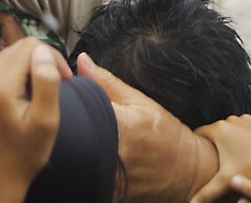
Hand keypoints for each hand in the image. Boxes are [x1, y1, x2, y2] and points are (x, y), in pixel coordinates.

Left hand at [0, 37, 71, 202]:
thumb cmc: (23, 155)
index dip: (53, 58)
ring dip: (24, 70)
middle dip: (39, 62)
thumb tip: (43, 52)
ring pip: (4, 59)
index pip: (31, 46)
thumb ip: (46, 81)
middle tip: (52, 88)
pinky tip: (17, 101)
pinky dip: (8, 79)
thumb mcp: (46, 120)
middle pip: (16, 49)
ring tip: (35, 96)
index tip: (64, 79)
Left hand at [76, 52, 210, 201]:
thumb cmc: (166, 136)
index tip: (62, 96)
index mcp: (122, 126)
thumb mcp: (141, 102)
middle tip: (66, 116)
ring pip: (77, 159)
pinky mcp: (111, 195)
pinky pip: (85, 179)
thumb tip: (83, 61)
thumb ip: (108, 83)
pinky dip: (81, 166)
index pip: (80, 109)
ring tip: (76, 137)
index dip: (65, 100)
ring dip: (72, 147)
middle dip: (66, 124)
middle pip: (74, 135)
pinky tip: (84, 157)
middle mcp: (116, 154)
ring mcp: (113, 179)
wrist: (189, 173)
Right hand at [193, 115, 250, 202]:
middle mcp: (231, 120)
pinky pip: (249, 128)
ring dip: (231, 140)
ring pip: (233, 129)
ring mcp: (247, 119)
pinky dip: (247, 137)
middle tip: (216, 159)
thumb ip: (206, 193)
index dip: (198, 145)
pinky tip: (250, 151)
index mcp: (219, 130)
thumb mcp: (227, 182)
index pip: (199, 134)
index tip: (197, 154)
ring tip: (233, 157)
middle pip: (216, 132)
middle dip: (215, 144)